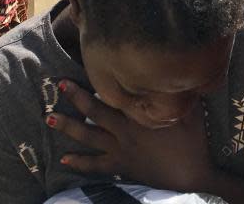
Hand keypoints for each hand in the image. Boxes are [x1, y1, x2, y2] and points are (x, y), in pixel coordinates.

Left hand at [49, 80, 214, 193]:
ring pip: (89, 136)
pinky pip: (96, 165)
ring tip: (49, 119)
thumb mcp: (192, 112)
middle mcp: (125, 131)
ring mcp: (121, 150)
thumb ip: (182, 94)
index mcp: (140, 115)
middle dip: (77, 97)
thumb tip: (182, 74)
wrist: (192, 175)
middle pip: (95, 111)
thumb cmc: (194, 142)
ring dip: (68, 127)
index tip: (89, 67)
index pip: (115, 94)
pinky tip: (65, 159)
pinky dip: (80, 162)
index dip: (100, 81)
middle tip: (61, 85)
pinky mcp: (122, 167)